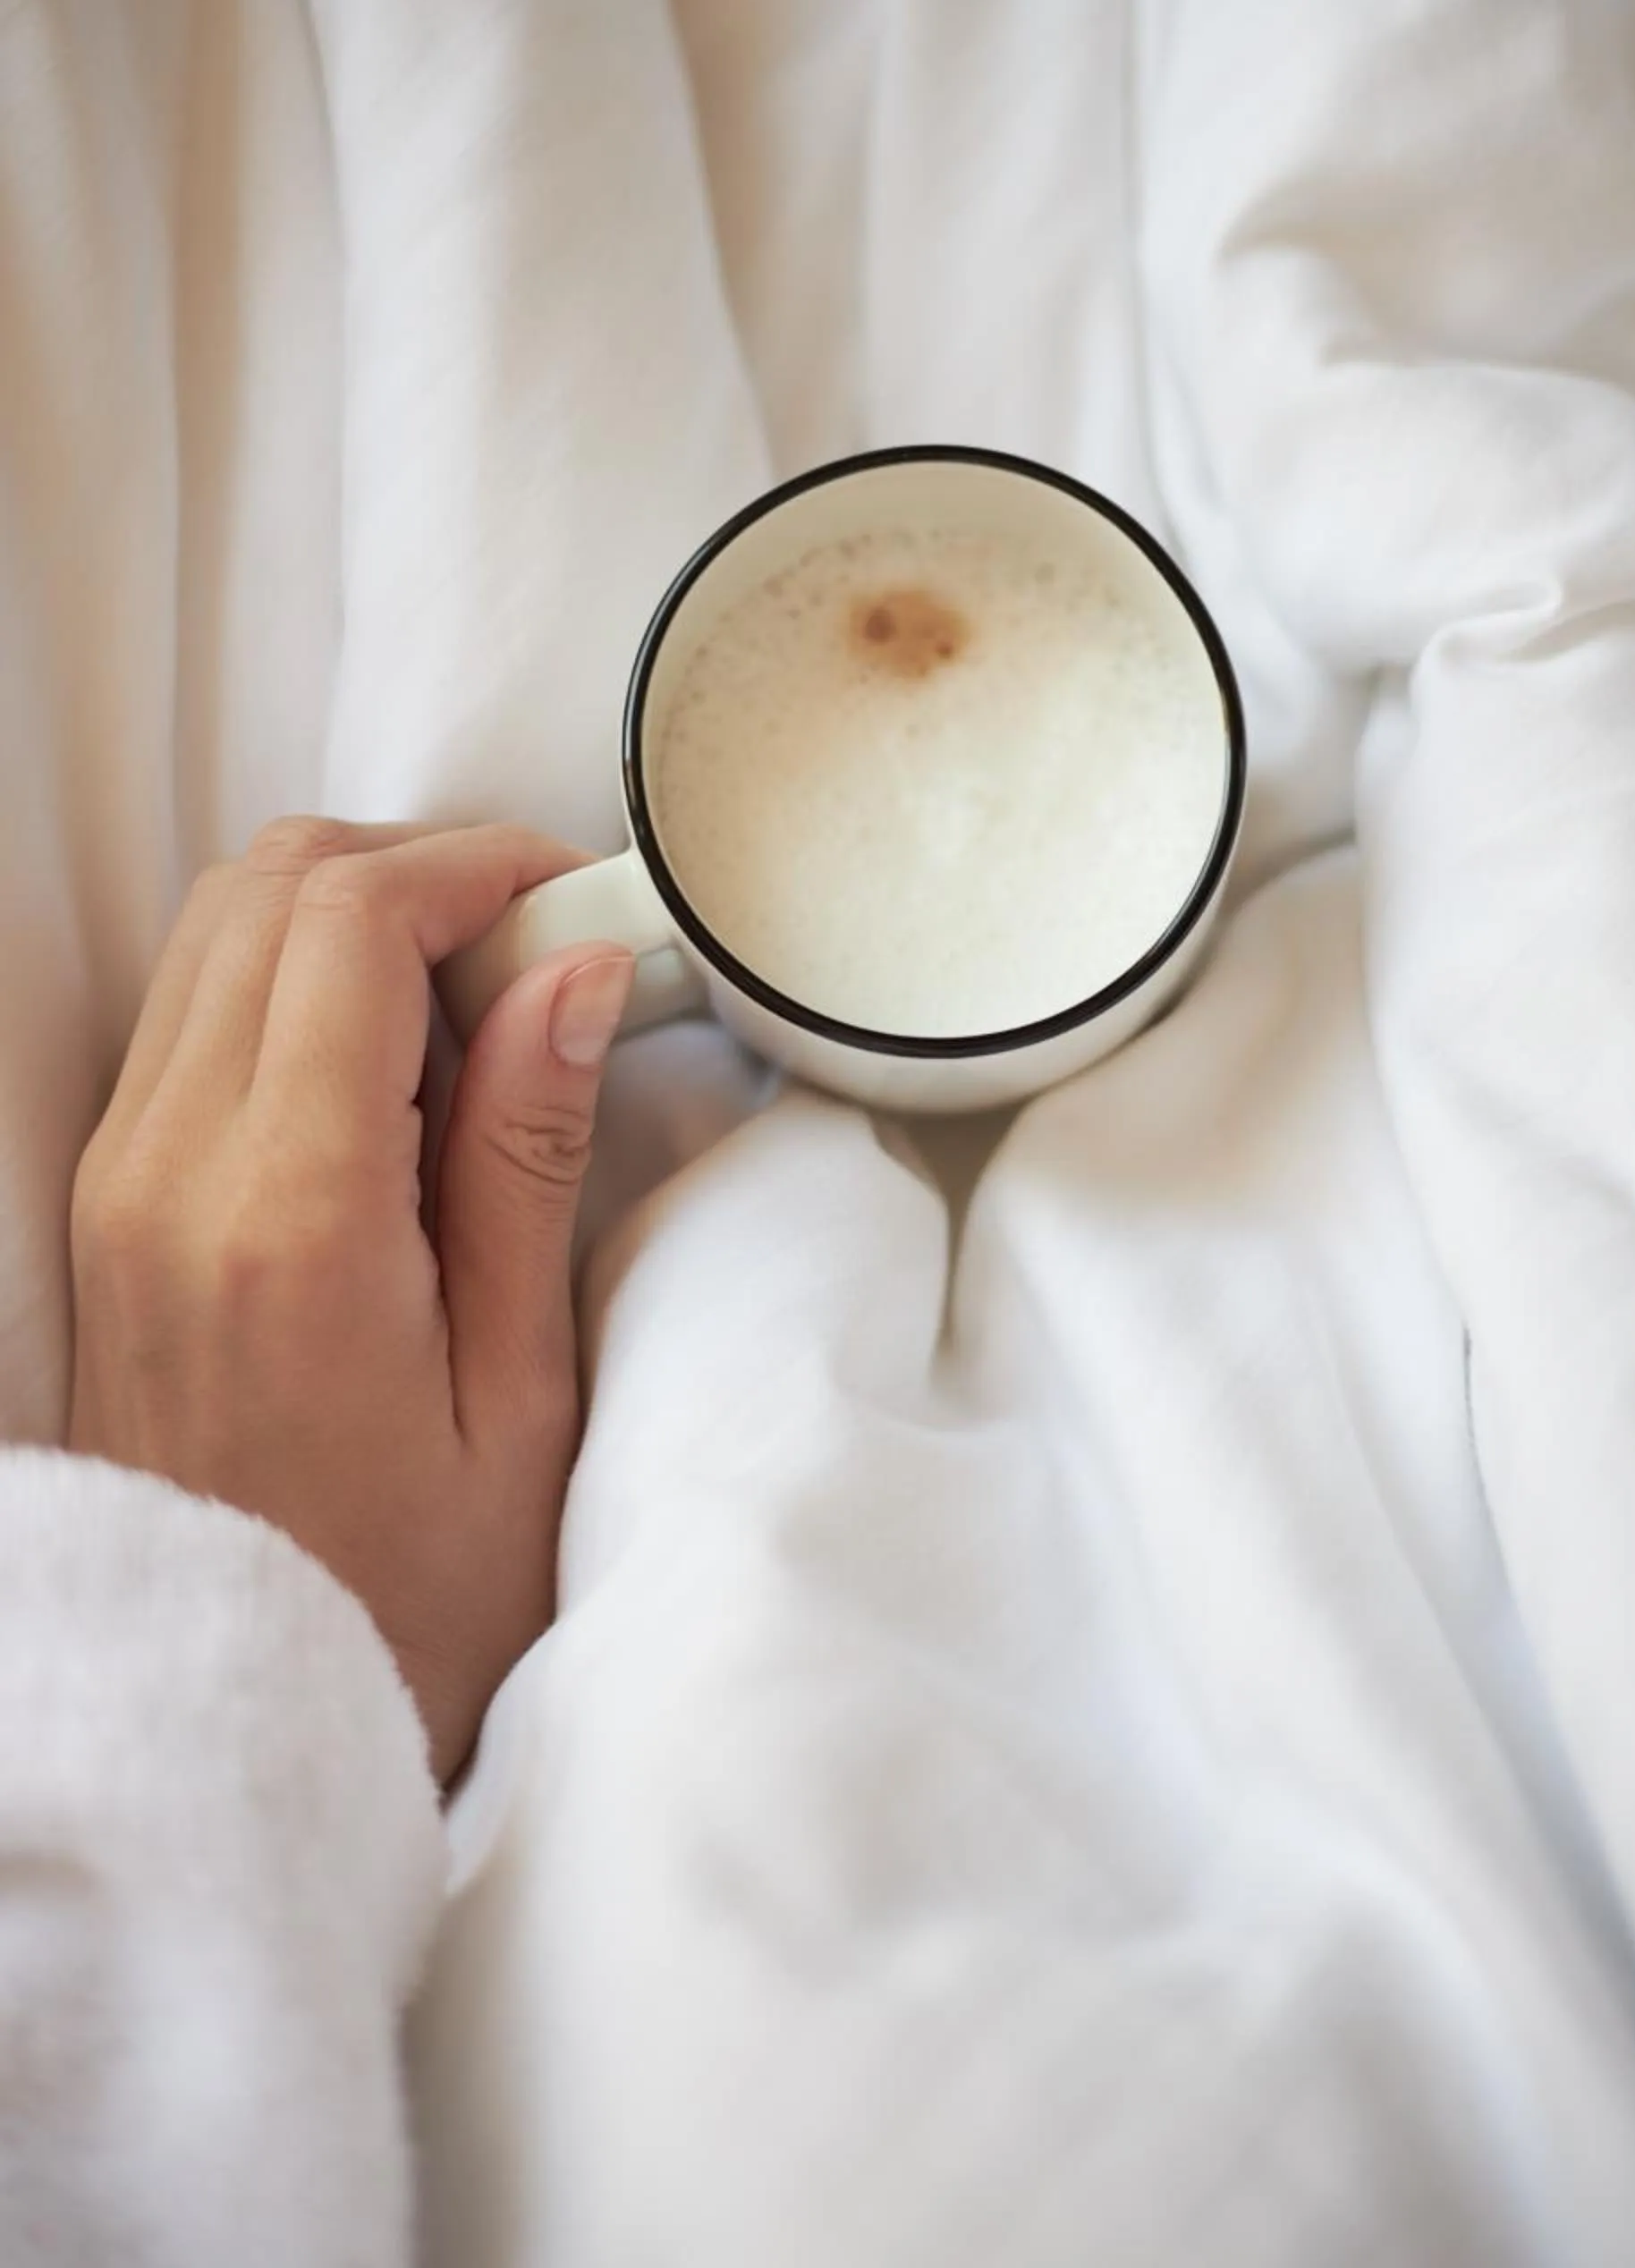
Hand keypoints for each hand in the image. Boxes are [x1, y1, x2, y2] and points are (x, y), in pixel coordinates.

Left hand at [68, 818, 632, 1785]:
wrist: (233, 1720)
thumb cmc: (411, 1594)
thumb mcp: (518, 1391)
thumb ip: (524, 1158)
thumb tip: (569, 974)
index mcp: (290, 1213)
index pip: (349, 921)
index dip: (473, 867)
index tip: (572, 903)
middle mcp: (171, 1173)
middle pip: (268, 890)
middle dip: (416, 871)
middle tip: (538, 949)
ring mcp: (120, 1187)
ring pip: (215, 934)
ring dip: (349, 917)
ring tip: (476, 1006)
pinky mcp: (109, 1212)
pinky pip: (189, 1018)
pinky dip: (292, 983)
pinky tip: (393, 1068)